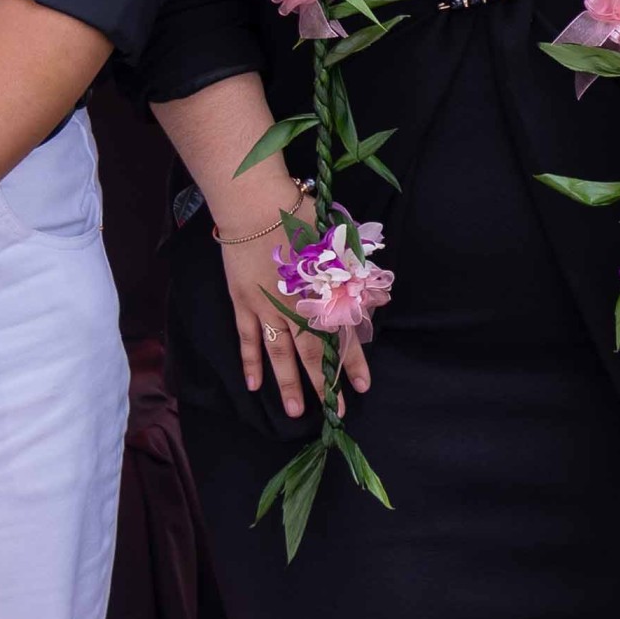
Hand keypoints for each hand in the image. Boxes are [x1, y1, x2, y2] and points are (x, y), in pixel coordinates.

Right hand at [209, 224, 371, 414]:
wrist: (255, 205)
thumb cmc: (301, 218)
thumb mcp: (336, 243)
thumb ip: (353, 274)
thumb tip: (376, 299)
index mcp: (320, 293)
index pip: (342, 335)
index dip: (352, 362)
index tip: (362, 387)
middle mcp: (295, 306)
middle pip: (313, 352)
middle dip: (324, 384)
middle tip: (335, 413)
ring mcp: (266, 307)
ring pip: (280, 354)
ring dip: (289, 383)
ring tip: (296, 412)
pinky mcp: (243, 302)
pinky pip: (248, 338)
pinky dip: (250, 361)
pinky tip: (254, 385)